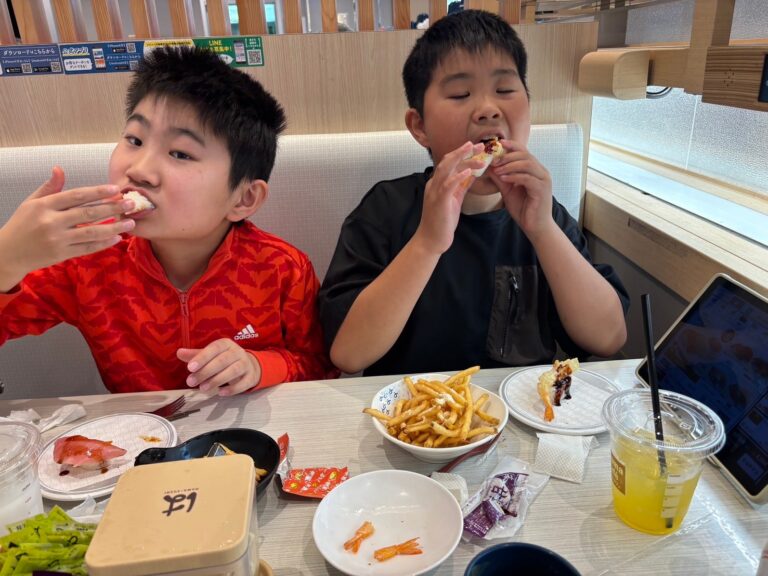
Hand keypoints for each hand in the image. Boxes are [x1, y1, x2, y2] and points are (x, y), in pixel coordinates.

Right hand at [0, 167, 134, 288]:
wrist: (8, 253)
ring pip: (91, 232)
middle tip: (131, 204)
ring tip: (131, 222)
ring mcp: (57, 240)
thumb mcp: (31, 203)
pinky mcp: (61, 255)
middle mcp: (51, 222)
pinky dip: (103, 243)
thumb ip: (49, 187)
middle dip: (112, 208)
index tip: (115, 189)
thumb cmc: (22, 224)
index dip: (97, 192)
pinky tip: (117, 238)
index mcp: (44, 206)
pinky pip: (87, 248)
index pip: (76, 196)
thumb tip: (60, 169)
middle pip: (88, 213)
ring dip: (114, 227)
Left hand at [178, 339, 261, 395]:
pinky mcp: (251, 377)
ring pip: (233, 371)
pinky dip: (233, 389)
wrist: (249, 366)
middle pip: (222, 361)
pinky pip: (243, 383)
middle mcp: (237, 352)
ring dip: (217, 380)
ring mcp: (246, 364)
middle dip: (206, 371)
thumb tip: (179, 352)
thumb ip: (196, 355)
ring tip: (203, 388)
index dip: (202, 357)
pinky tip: (221, 393)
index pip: (214, 348)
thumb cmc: (224, 360)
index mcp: (225, 344)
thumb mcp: (211, 355)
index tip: (190, 367)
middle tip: (191, 382)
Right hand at [414, 142, 484, 254]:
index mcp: (437, 183)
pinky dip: (458, 177)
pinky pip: (447, 186)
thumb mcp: (454, 200)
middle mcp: (434, 184)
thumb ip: (461, 186)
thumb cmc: (442, 222)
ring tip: (474, 151)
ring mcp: (434, 192)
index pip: (449, 163)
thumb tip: (472, 173)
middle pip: (447, 161)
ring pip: (446, 169)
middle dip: (462, 151)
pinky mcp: (439, 202)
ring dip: (461, 158)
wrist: (431, 241)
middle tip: (479, 144)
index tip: (476, 147)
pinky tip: (468, 171)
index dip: (462, 153)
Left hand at [488, 140, 553, 238]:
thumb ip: (500, 177)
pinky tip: (504, 179)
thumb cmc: (523, 208)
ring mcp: (543, 179)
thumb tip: (488, 166)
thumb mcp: (507, 190)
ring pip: (527, 164)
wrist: (535, 226)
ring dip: (510, 165)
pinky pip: (527, 178)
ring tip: (497, 170)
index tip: (498, 143)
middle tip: (493, 161)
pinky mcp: (542, 189)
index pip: (523, 151)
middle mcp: (541, 171)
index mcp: (534, 169)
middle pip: (525, 155)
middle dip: (507, 156)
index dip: (511, 145)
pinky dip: (514, 176)